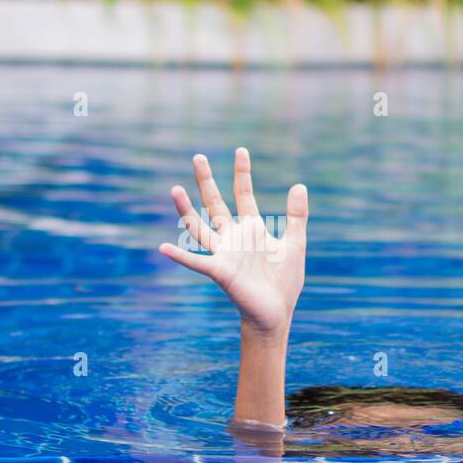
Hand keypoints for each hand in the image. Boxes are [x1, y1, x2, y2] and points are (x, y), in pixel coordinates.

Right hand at [159, 148, 306, 336]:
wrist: (276, 312)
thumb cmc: (283, 281)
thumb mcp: (295, 243)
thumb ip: (296, 216)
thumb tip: (299, 184)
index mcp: (252, 229)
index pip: (244, 195)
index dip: (242, 173)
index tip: (240, 150)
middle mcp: (233, 237)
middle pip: (215, 204)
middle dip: (207, 181)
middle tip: (198, 156)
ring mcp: (223, 253)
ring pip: (199, 227)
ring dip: (186, 210)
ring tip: (175, 189)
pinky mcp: (219, 272)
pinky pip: (196, 261)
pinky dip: (179, 256)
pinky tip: (163, 247)